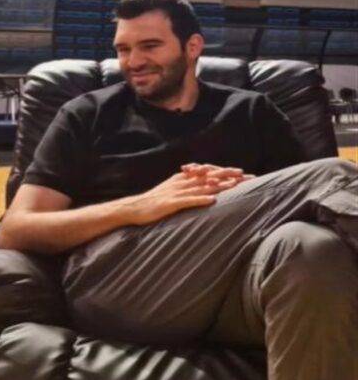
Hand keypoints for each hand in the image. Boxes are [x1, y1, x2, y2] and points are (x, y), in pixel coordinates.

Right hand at [121, 164, 250, 225]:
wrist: (133, 207)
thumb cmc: (152, 202)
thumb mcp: (170, 191)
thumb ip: (185, 188)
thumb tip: (201, 188)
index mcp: (182, 178)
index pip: (207, 172)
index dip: (225, 172)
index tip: (241, 173)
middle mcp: (181, 182)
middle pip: (208, 177)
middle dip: (228, 175)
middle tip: (246, 175)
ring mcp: (176, 192)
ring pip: (201, 187)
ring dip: (219, 186)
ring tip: (235, 185)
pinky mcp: (170, 203)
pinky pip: (188, 200)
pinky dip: (201, 199)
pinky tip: (212, 199)